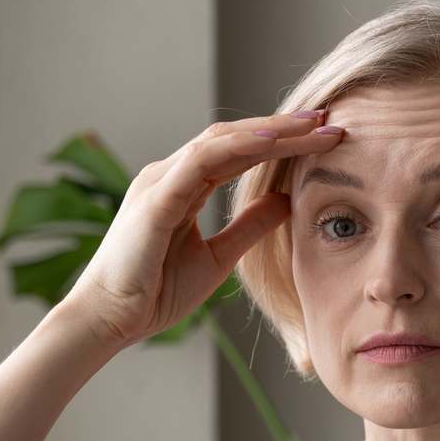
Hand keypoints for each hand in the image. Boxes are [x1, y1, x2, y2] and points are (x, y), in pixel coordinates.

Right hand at [64, 113, 342, 347]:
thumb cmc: (156, 291)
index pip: (240, 154)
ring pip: (223, 142)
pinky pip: (201, 162)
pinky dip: (238, 148)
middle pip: (236, 139)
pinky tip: (272, 141)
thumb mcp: (218, 256)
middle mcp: (171, 175)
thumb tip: (286, 201)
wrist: (112, 320)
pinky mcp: (156, 198)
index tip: (322, 137)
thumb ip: (249, 226)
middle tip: (327, 120)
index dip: (281, 143)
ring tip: (311, 124)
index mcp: (183, 187)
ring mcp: (161, 182)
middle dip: (283, 128)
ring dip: (269, 131)